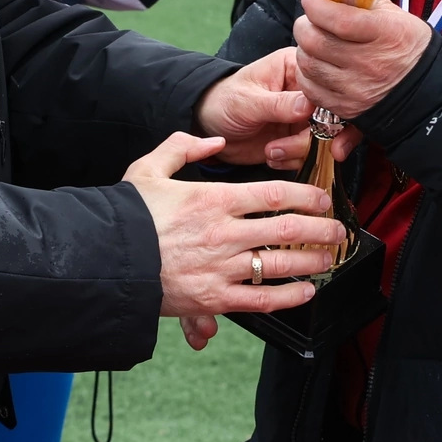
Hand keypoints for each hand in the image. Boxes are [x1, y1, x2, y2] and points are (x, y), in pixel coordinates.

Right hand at [127, 133, 343, 319]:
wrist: (104, 262)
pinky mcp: (214, 299)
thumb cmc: (127, 217)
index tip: (322, 197)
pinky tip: (306, 291)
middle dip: (320, 228)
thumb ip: (182, 147)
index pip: (275, 193)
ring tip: (329, 258)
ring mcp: (221, 268)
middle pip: (287, 228)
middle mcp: (224, 233)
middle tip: (338, 229)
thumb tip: (214, 141)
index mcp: (213, 199)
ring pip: (280, 264)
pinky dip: (289, 297)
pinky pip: (261, 300)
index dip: (307, 194)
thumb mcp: (148, 169)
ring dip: (312, 261)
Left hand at [196, 46, 333, 169]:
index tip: (326, 130)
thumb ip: (278, 104)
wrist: (208, 126)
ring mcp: (305, 117)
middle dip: (321, 139)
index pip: (329, 86)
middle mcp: (307, 92)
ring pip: (325, 139)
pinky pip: (312, 155)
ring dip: (300, 152)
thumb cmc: (224, 101)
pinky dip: (294, 161)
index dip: (335, 109)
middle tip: (301, 150)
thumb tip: (308, 104)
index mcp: (298, 68)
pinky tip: (272, 157)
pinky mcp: (299, 139)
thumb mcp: (247, 101)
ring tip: (271, 150)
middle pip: (335, 116)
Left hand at [293, 0, 431, 121]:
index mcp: (386, 34)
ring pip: (309, 65)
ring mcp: (356, 88)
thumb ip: (363, 1)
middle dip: (305, 26)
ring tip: (313, 42)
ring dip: (304, 49)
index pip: (339, 20)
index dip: (316, 7)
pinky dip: (307, 74)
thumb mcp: (395, 16)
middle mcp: (370, 63)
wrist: (424, 89)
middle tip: (309, 21)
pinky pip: (311, 89)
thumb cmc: (408, 48)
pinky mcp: (346, 107)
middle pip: (317, 42)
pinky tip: (316, 65)